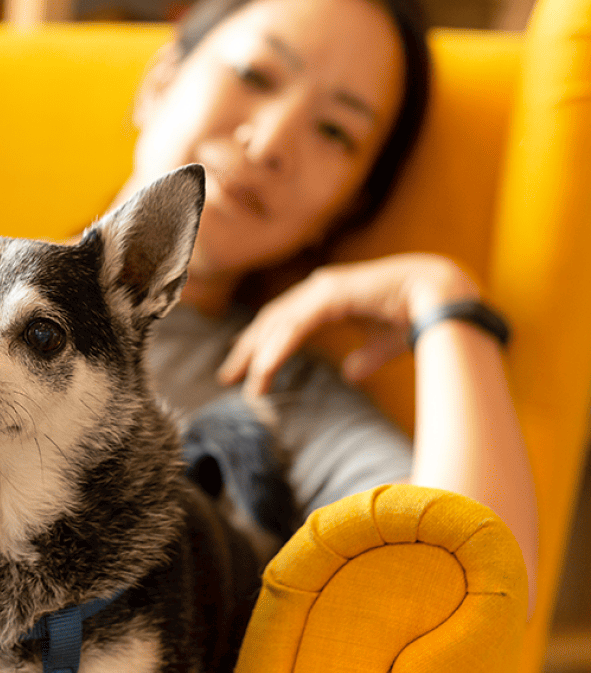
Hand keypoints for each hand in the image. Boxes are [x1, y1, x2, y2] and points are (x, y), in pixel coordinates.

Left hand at [218, 253, 478, 396]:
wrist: (445, 296)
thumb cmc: (418, 316)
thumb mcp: (382, 344)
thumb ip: (364, 358)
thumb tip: (350, 374)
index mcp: (328, 296)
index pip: (283, 319)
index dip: (260, 341)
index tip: (243, 364)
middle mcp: (320, 288)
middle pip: (270, 321)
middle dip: (247, 349)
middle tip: (227, 377)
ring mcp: (324, 289)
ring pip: (277, 325)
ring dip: (257, 355)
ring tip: (243, 384)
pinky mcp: (332, 296)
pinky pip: (295, 327)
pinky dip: (276, 351)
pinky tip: (264, 372)